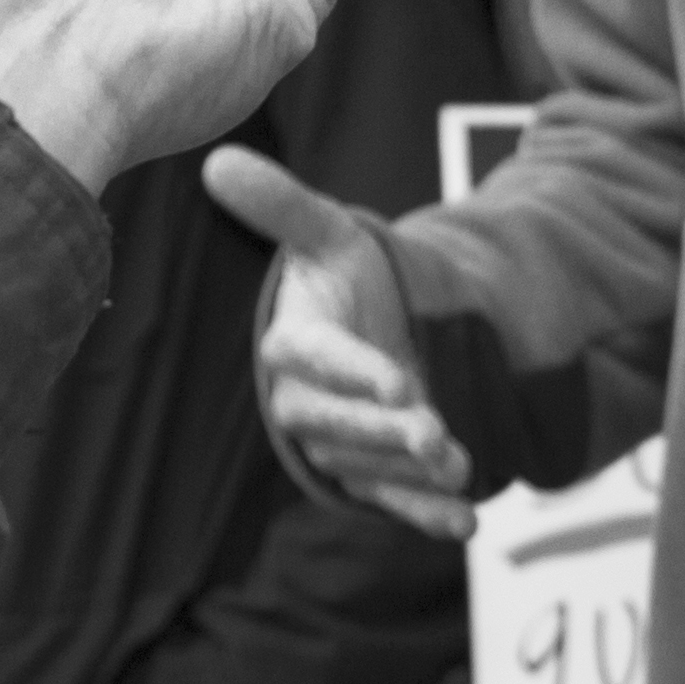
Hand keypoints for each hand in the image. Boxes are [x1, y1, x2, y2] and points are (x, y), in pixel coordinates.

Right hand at [206, 143, 473, 541]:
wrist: (378, 327)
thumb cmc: (349, 278)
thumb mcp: (329, 236)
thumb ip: (284, 205)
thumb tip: (219, 160)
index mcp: (295, 344)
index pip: (317, 360)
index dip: (353, 372)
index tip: (398, 383)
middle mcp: (306, 402)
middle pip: (339, 426)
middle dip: (386, 434)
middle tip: (436, 434)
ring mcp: (340, 443)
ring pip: (368, 467)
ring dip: (411, 474)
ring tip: (461, 466)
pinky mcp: (370, 474)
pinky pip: (391, 501)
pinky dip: (425, 515)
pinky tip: (465, 523)